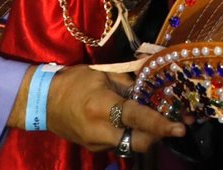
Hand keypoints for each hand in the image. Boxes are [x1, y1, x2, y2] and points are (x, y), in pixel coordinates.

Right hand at [39, 65, 184, 152]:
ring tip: (160, 122)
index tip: (179, 128)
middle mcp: (101, 130)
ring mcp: (97, 143)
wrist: (43, 102)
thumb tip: (152, 84)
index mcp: (102, 106)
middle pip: (139, 142)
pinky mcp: (95, 148)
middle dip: (159, 135)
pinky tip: (137, 124)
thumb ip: (129, 82)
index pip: (137, 117)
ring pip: (131, 145)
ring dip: (147, 135)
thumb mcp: (102, 73)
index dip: (160, 123)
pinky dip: (132, 135)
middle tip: (175, 123)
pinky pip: (120, 144)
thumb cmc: (74, 81)